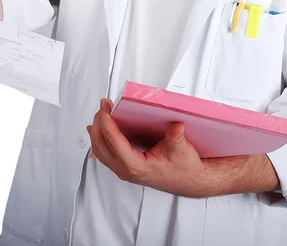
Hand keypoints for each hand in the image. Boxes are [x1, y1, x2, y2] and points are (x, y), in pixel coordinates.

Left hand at [86, 98, 210, 197]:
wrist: (190, 180)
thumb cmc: (185, 168)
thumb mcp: (182, 150)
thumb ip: (176, 137)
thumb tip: (176, 125)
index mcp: (136, 166)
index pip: (113, 142)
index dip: (106, 122)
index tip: (105, 107)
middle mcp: (126, 170)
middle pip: (101, 145)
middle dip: (99, 123)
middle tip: (104, 105)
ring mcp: (124, 170)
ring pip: (100, 150)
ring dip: (97, 131)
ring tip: (101, 113)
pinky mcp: (125, 167)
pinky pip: (105, 154)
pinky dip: (100, 139)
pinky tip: (99, 129)